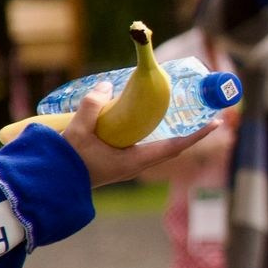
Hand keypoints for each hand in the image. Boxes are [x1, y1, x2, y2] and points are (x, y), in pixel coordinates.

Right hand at [59, 87, 216, 187]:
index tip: (216, 123)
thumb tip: (105, 85)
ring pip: (158, 144)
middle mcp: (136, 164)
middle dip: (189, 129)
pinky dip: (153, 131)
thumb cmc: (66, 162)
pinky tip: (149, 117)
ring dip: (171, 129)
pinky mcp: (118, 160)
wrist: (51, 182)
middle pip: (171, 145)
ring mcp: (127, 163)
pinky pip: (143, 144)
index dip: (196, 135)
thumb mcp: (77, 133)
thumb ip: (90, 108)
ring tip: (182, 109)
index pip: (174, 147)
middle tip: (201, 110)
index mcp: (135, 161)